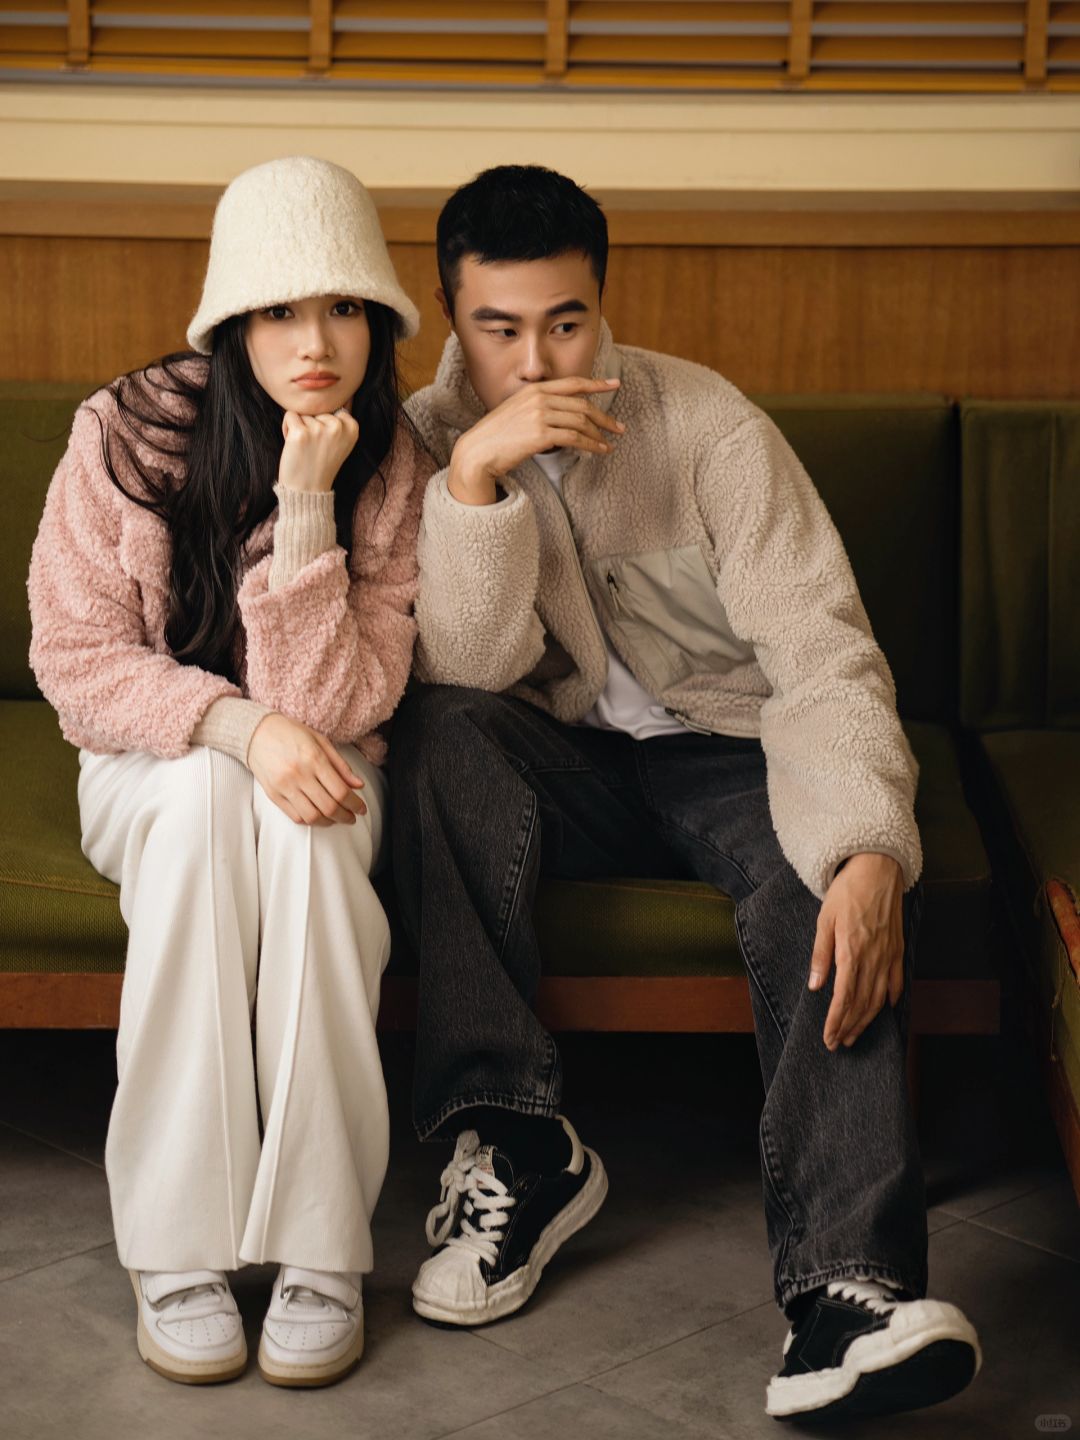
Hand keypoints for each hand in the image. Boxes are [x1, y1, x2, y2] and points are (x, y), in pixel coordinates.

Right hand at [247, 712, 365, 825]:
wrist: (256, 732)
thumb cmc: (291, 733)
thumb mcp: (320, 741)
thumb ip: (341, 765)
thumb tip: (359, 785)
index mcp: (314, 759)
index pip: (340, 791)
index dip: (355, 804)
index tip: (361, 809)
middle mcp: (299, 774)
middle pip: (329, 807)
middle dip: (345, 816)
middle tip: (352, 817)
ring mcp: (284, 786)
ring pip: (312, 816)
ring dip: (329, 822)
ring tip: (336, 819)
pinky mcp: (273, 795)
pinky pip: (295, 816)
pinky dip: (310, 820)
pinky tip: (318, 816)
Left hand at [278, 406, 359, 493]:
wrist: (308, 490)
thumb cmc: (321, 464)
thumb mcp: (341, 442)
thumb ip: (341, 420)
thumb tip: (345, 394)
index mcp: (352, 428)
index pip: (333, 407)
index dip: (325, 422)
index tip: (326, 442)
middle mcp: (338, 426)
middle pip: (317, 408)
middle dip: (312, 424)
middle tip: (314, 447)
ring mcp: (319, 429)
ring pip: (303, 412)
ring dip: (300, 427)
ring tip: (305, 448)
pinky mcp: (300, 433)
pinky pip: (289, 415)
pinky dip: (287, 429)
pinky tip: (295, 445)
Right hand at [448, 376, 623, 504]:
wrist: (477, 452)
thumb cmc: (496, 437)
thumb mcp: (517, 413)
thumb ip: (539, 409)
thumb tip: (564, 417)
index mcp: (534, 390)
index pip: (572, 383)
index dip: (596, 383)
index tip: (614, 384)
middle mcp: (538, 398)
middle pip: (582, 405)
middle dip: (604, 417)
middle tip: (619, 428)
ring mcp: (540, 415)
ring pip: (581, 422)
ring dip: (599, 434)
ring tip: (609, 444)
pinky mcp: (541, 435)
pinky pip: (575, 439)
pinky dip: (591, 445)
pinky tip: (599, 451)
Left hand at [809, 853, 904, 1050]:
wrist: (877, 868)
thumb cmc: (847, 891)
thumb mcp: (824, 919)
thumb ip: (821, 954)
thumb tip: (815, 986)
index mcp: (852, 951)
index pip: (844, 997)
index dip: (836, 1021)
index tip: (829, 1037)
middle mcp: (873, 957)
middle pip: (862, 1003)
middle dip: (849, 1026)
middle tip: (838, 1043)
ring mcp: (889, 954)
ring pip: (879, 997)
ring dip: (866, 1019)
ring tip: (855, 1034)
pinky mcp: (898, 948)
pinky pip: (896, 980)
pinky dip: (890, 998)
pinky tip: (884, 1008)